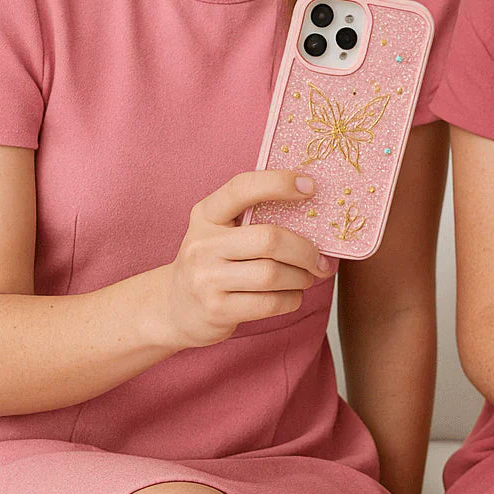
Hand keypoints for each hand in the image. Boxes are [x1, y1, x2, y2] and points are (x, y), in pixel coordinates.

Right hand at [160, 170, 334, 349]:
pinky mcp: (216, 310)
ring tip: (307, 277)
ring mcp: (206, 279)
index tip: (311, 186)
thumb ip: (255, 218)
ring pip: (272, 274)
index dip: (279, 183)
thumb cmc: (213, 262)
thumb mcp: (221, 231)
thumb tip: (316, 214)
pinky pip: (269, 303)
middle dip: (305, 250)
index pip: (242, 188)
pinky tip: (291, 295)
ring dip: (301, 277)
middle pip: (269, 239)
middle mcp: (202, 243)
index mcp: (206, 214)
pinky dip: (291, 299)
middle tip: (320, 259)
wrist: (173, 308)